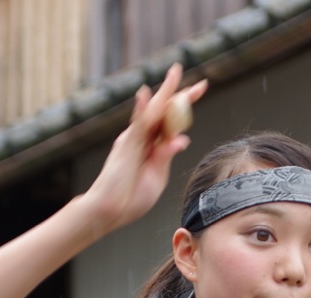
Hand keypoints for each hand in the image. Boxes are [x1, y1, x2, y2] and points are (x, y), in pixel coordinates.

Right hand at [83, 63, 208, 233]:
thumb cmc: (130, 198)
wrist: (109, 211)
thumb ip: (166, 156)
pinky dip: (142, 111)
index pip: (172, 121)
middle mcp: (143, 138)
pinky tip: (146, 95)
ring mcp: (134, 140)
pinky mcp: (126, 147)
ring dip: (164, 92)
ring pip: (153, 112)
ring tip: (175, 73)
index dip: (185, 105)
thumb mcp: (157, 178)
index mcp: (153, 146)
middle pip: (164, 110)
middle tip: (199, 80)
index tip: (201, 88)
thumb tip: (182, 138)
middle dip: (180, 92)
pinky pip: (137, 126)